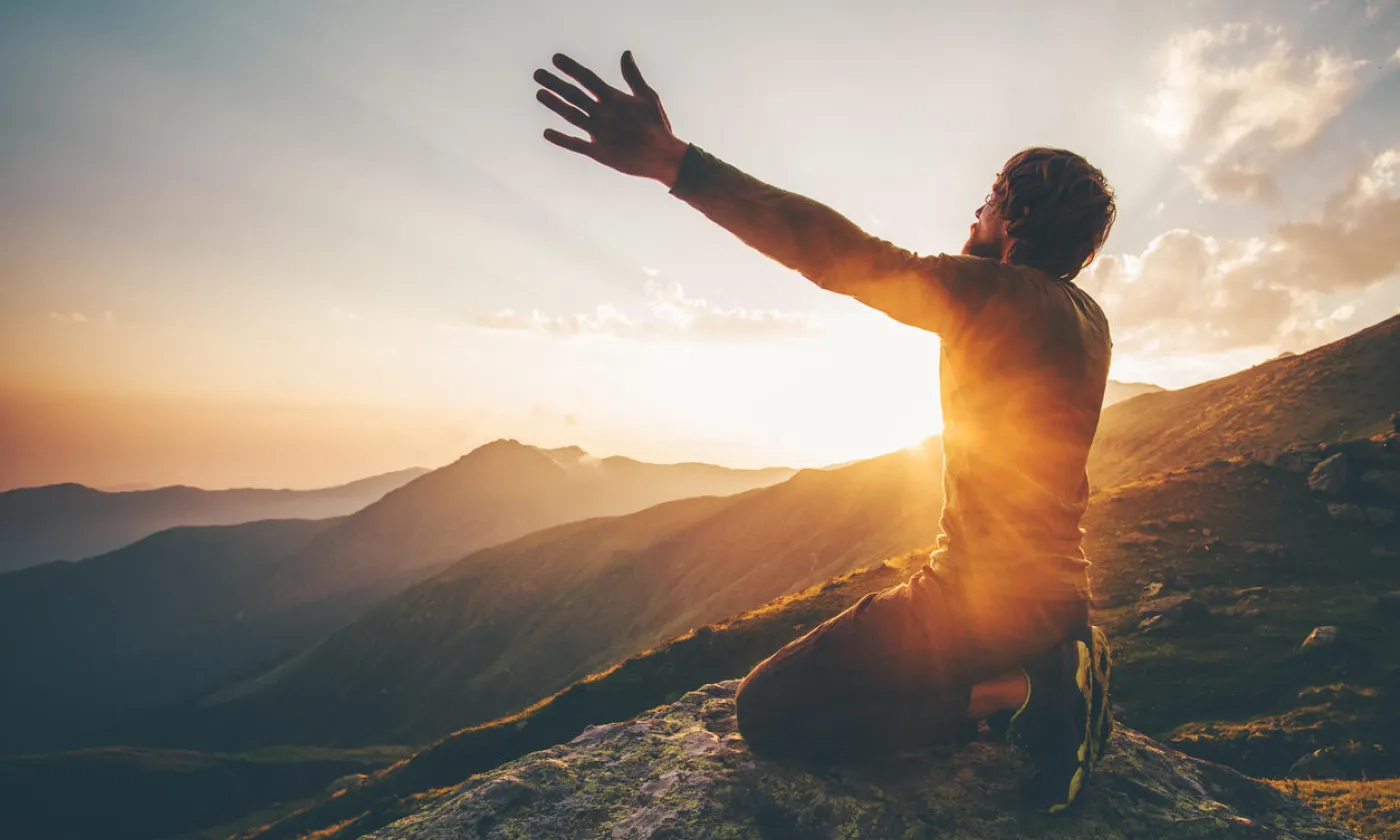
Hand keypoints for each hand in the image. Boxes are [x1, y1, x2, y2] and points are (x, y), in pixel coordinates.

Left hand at [534, 51, 687, 185]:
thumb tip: (625, 53)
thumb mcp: (648, 97)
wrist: (664, 157)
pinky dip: (561, 139)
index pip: (587, 78)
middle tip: (537, 74)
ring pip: (571, 115)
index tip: (555, 58)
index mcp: (615, 99)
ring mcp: (600, 133)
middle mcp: (604, 114)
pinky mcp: (600, 152)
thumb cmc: (657, 126)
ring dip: (554, 104)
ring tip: (539, 94)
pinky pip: (576, 145)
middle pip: (574, 95)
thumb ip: (633, 76)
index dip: (570, 68)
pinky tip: (546, 133)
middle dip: (554, 83)